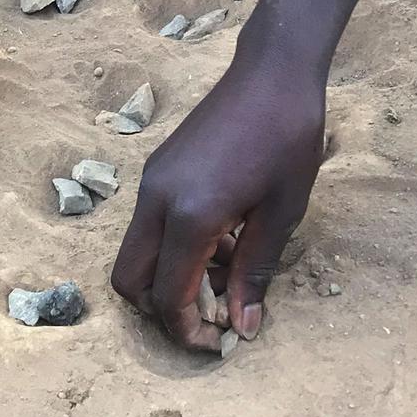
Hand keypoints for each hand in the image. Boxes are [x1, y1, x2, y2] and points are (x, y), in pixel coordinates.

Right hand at [112, 63, 323, 350]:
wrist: (273, 73)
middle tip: (209, 316)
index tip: (217, 343)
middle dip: (161, 310)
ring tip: (226, 270)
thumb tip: (242, 327)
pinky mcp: (158, 167)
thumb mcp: (281, 213)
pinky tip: (221, 235)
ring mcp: (152, 180)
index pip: (167, 296)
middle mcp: (157, 198)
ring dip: (168, 276)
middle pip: (129, 280)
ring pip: (135, 252)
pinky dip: (171, 247)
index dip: (187, 330)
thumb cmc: (287, 139)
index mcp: (189, 215)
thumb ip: (255, 272)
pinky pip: (148, 223)